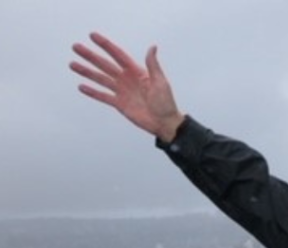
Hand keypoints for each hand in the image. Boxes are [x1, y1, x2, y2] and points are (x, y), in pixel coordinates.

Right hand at [70, 32, 185, 141]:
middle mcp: (126, 79)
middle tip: (76, 47)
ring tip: (72, 64)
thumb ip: (153, 65)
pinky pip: (103, 96)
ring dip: (87, 72)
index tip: (93, 36)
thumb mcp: (160, 82)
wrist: (165, 123)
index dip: (106, 45)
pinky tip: (81, 86)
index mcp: (136, 71)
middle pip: (105, 65)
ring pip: (101, 79)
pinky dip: (93, 92)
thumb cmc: (166, 102)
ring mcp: (122, 91)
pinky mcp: (119, 104)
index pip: (118, 55)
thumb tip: (152, 46)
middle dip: (90, 56)